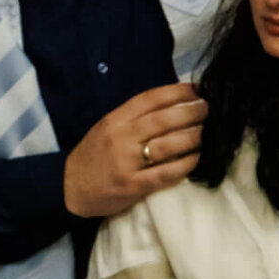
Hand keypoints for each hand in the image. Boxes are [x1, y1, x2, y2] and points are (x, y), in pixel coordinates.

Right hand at [63, 82, 206, 217]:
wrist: (69, 188)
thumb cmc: (94, 156)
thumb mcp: (107, 128)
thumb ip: (134, 117)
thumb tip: (174, 103)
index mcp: (114, 120)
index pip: (150, 99)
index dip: (178, 92)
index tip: (199, 89)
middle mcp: (120, 138)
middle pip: (163, 120)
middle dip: (192, 113)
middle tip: (209, 111)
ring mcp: (126, 163)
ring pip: (167, 145)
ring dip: (193, 138)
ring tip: (208, 134)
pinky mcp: (132, 186)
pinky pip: (165, 173)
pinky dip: (185, 164)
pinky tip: (197, 159)